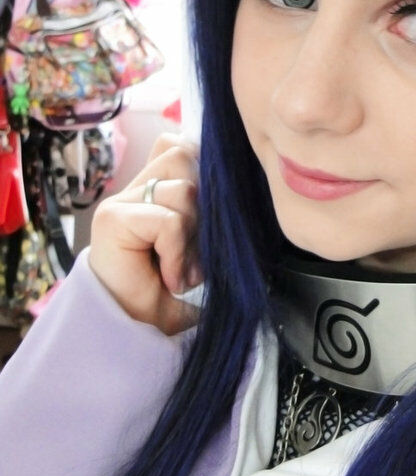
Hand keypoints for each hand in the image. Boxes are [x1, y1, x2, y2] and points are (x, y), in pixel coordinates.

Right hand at [88, 134, 201, 333]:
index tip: (207, 217)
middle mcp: (134, 189)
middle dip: (203, 204)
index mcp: (152, 188)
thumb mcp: (199, 244)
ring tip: (183, 269)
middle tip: (196, 249)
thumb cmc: (169, 293)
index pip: (179, 143)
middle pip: (183, 155)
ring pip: (183, 189)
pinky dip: (178, 253)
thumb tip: (243, 180)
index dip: (202, 168)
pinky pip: (168, 221)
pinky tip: (171, 277)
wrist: (135, 332)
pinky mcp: (113, 219)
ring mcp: (120, 202)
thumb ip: (208, 210)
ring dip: (193, 235)